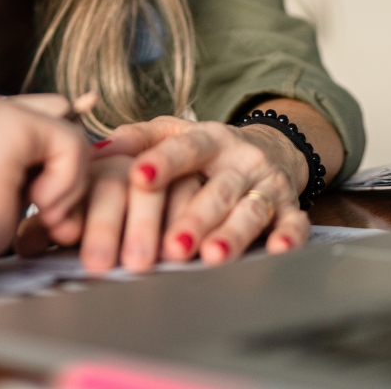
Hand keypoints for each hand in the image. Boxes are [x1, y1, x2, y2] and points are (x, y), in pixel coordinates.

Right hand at [0, 96, 88, 260]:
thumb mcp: (13, 192)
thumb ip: (41, 168)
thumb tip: (86, 147)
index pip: (50, 116)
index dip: (65, 154)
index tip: (59, 199)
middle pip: (65, 121)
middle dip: (70, 171)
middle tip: (53, 217)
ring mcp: (0, 109)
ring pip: (72, 135)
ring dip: (69, 185)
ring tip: (43, 215)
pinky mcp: (13, 122)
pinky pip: (70, 144)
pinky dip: (66, 182)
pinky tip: (38, 203)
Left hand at [93, 114, 311, 264]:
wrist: (268, 148)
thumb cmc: (205, 149)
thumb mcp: (173, 133)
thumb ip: (136, 139)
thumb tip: (95, 149)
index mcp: (209, 138)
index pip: (185, 148)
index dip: (163, 161)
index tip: (139, 176)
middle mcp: (240, 159)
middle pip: (218, 189)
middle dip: (195, 217)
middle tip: (172, 244)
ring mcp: (267, 183)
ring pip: (251, 209)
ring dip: (233, 234)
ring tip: (212, 256)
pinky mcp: (290, 206)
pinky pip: (295, 222)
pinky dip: (290, 237)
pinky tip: (278, 251)